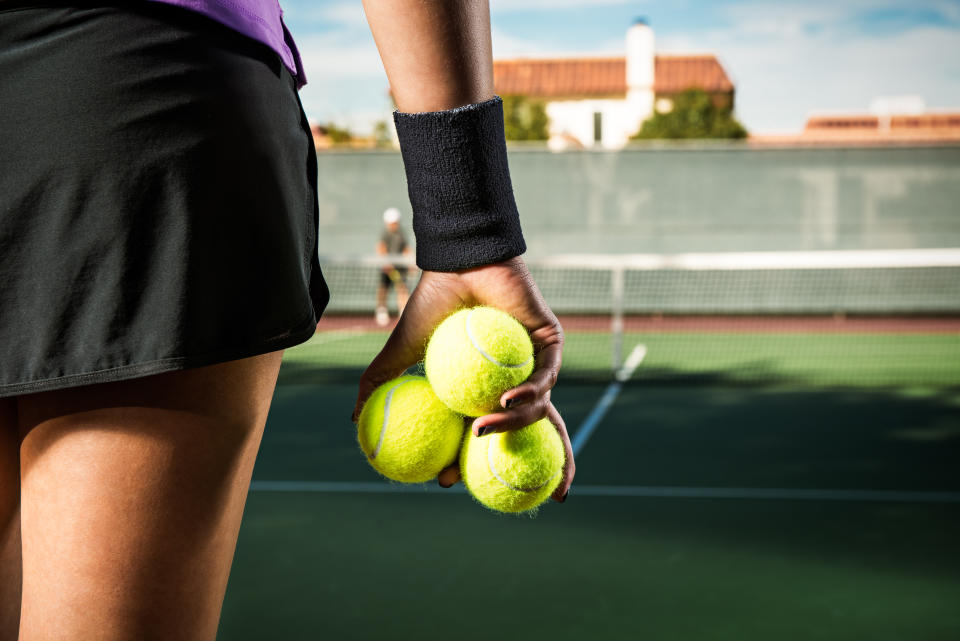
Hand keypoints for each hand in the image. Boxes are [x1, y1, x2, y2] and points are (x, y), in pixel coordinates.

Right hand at [351, 256, 573, 502]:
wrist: (458, 263)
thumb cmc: (431, 303)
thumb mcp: (400, 349)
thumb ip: (379, 381)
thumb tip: (353, 419)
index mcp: (484, 388)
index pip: (482, 434)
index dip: (467, 462)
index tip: (444, 479)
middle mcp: (514, 380)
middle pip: (528, 433)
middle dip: (530, 468)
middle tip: (498, 487)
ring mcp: (535, 364)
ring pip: (536, 410)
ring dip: (509, 426)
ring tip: (480, 430)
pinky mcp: (552, 344)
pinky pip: (547, 378)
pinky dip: (528, 394)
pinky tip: (506, 402)